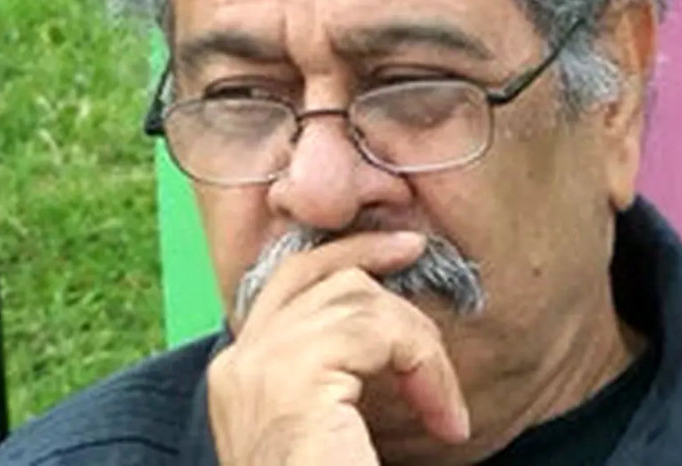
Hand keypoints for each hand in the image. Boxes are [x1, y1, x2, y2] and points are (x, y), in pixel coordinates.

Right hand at [207, 232, 470, 464]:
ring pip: (353, 297)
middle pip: (310, 274)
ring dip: (416, 342)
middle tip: (417, 249)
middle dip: (368, 254)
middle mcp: (237, 366)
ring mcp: (259, 370)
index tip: (393, 250)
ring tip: (442, 404)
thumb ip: (334, 381)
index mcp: (240, 379)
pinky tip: (444, 416)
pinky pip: (374, 329)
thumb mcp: (328, 431)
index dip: (339, 254)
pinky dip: (425, 364)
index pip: (283, 287)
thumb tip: (374, 327)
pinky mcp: (293, 382)